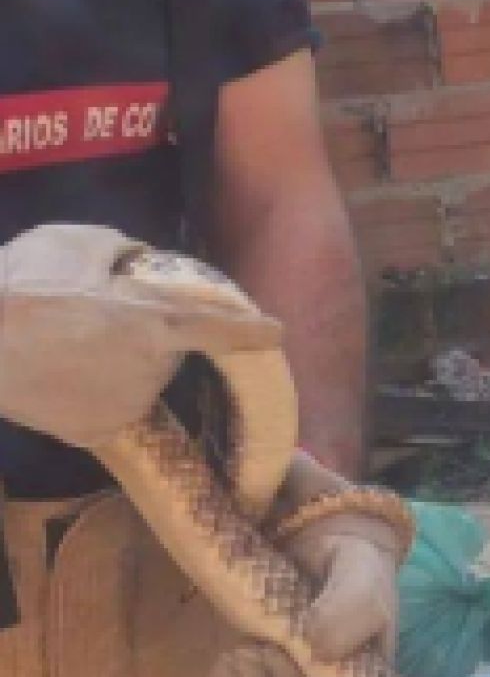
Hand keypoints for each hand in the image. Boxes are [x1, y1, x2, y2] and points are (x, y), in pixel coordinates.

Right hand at [0, 226, 279, 448]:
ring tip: (70, 347)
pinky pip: (110, 408)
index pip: (219, 329)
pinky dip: (95, 395)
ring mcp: (126, 407)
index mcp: (156, 322)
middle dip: (144, 337)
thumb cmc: (25, 284)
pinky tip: (63, 378)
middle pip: (167, 352)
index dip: (251, 332)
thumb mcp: (79, 243)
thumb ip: (121, 251)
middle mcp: (151, 371)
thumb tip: (139, 260)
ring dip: (120, 367)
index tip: (277, 333)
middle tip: (95, 319)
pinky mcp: (98, 434)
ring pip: (139, 382)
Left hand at [211, 508, 399, 676]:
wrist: (309, 528)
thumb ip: (351, 605)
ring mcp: (291, 676)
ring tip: (251, 644)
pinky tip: (233, 657)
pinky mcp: (255, 665)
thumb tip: (320, 651)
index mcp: (368, 673)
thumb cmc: (348, 556)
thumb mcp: (361, 570)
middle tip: (271, 648)